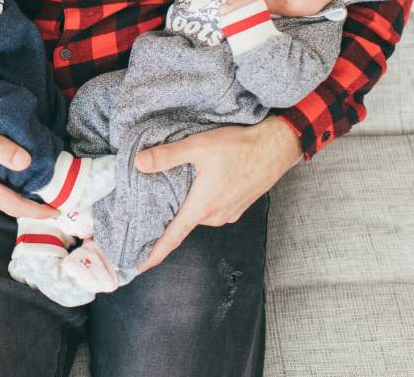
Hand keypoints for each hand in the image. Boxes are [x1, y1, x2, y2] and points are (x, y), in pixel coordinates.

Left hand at [134, 116, 303, 272]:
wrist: (276, 147)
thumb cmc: (239, 147)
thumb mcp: (198, 146)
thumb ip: (167, 156)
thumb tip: (139, 163)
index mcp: (202, 206)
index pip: (172, 237)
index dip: (153, 253)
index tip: (137, 266)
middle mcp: (215, 216)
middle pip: (182, 221)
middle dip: (167, 216)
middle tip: (150, 202)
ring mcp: (228, 214)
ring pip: (198, 214)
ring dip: (187, 205)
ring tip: (177, 187)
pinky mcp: (237, 207)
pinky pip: (212, 209)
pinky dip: (202, 201)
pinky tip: (201, 184)